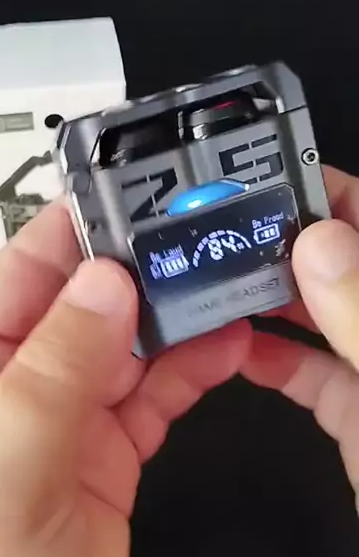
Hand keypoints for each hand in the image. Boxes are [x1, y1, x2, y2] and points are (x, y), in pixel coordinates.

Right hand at [243, 165, 358, 502]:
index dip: (326, 196)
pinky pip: (313, 374)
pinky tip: (238, 351)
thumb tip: (319, 239)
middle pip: (340, 269)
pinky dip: (276, 359)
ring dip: (272, 300)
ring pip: (321, 318)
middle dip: (282, 246)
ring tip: (216, 283)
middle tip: (219, 234)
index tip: (263, 182)